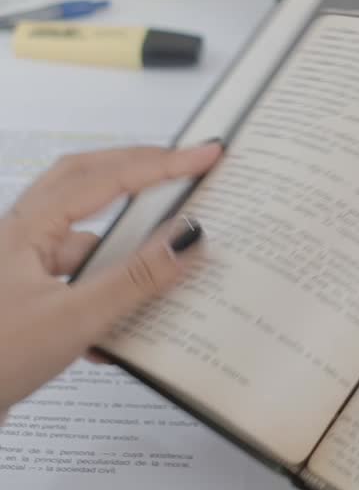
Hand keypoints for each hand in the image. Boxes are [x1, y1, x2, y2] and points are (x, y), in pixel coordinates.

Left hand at [0, 141, 220, 414]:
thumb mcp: (73, 320)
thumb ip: (134, 279)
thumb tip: (186, 239)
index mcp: (27, 227)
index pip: (106, 178)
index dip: (161, 164)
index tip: (205, 155)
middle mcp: (22, 237)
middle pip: (88, 183)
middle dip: (139, 172)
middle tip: (186, 168)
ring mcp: (23, 269)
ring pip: (85, 238)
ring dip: (126, 245)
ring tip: (169, 257)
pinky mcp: (28, 302)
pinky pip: (78, 281)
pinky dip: (109, 295)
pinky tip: (125, 334)